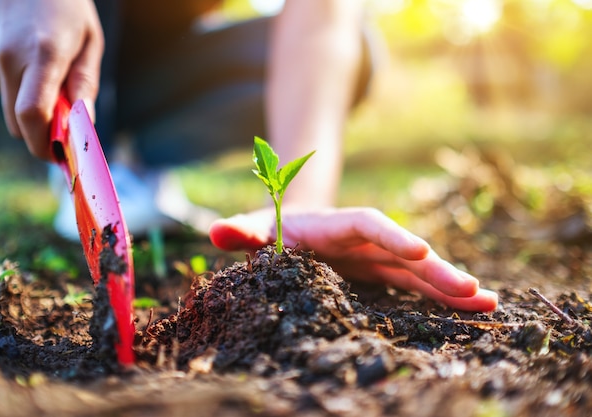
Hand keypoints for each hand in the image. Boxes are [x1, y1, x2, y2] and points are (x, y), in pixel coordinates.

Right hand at [0, 0, 102, 159]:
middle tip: (64, 129)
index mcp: (44, 53)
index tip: (62, 156)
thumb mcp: (90, 42)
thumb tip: (84, 126)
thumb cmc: (66, 8)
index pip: (33, 113)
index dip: (45, 143)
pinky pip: (3, 92)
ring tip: (49, 78)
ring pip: (10, 110)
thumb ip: (85, 85)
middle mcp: (10, 57)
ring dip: (32, 110)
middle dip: (42, 135)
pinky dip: (19, 90)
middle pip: (20, 123)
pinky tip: (28, 62)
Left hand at [209, 206, 498, 311]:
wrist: (294, 229)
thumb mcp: (257, 230)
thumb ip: (241, 231)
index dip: (392, 236)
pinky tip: (474, 312)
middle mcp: (364, 241)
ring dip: (451, 287)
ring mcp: (377, 259)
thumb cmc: (273, 231)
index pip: (367, 224)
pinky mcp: (383, 276)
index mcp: (336, 226)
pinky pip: (416, 287)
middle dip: (436, 270)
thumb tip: (215, 230)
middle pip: (404, 252)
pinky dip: (443, 298)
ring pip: (419, 272)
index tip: (419, 251)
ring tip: (488, 305)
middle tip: (472, 291)